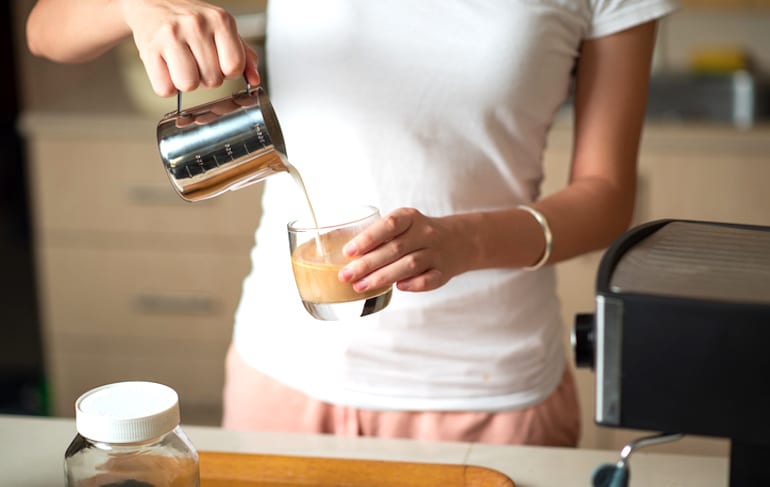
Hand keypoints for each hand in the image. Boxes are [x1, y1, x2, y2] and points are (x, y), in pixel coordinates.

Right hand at [119, 0, 259, 96]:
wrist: (152, 2)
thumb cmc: (191, 20)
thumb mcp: (223, 30)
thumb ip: (244, 55)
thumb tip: (254, 79)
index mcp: (220, 20)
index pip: (234, 67)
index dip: (227, 72)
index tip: (219, 63)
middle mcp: (196, 24)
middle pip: (212, 80)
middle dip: (206, 77)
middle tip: (196, 61)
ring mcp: (171, 36)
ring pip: (188, 85)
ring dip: (186, 83)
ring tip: (182, 65)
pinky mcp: (150, 48)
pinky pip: (165, 88)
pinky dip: (166, 85)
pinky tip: (167, 68)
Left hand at [338, 208, 470, 292]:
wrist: (459, 241)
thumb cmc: (418, 234)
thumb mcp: (403, 224)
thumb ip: (381, 236)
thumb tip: (348, 258)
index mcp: (411, 218)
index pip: (389, 225)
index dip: (368, 238)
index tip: (348, 252)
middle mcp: (425, 233)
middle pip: (395, 249)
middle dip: (367, 264)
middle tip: (346, 276)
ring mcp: (436, 253)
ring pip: (410, 265)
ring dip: (383, 277)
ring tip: (360, 286)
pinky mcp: (444, 272)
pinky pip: (429, 280)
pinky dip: (413, 284)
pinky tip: (398, 288)